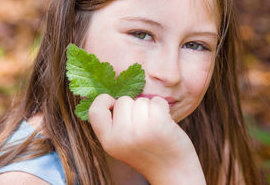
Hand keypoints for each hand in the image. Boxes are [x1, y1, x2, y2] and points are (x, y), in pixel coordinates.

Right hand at [88, 94, 205, 184]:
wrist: (174, 174)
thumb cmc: (148, 153)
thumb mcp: (122, 144)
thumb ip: (114, 124)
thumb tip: (112, 95)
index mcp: (108, 142)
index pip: (95, 110)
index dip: (104, 100)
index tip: (114, 103)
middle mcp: (121, 137)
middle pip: (122, 101)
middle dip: (134, 106)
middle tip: (143, 124)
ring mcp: (139, 131)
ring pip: (140, 100)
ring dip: (149, 108)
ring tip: (155, 126)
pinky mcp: (158, 125)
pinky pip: (157, 101)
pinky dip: (162, 106)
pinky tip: (165, 121)